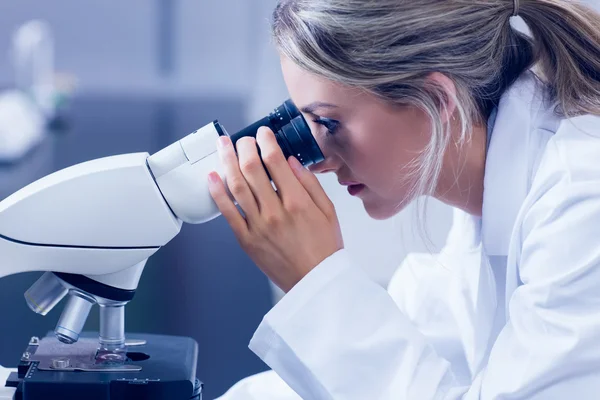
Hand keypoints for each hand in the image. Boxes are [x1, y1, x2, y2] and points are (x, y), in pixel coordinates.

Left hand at [207, 127, 343, 292]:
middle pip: (251, 168)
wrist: (315, 281)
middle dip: (245, 146)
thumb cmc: (324, 248)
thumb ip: (310, 184)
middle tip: (244, 138)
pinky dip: (218, 193)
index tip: (264, 133)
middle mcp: (275, 211)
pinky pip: (228, 213)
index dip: (266, 141)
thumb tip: (292, 162)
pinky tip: (213, 177)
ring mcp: (258, 226)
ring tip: (223, 146)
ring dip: (227, 162)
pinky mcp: (246, 240)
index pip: (275, 161)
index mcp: (298, 202)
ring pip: (236, 186)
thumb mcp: (328, 211)